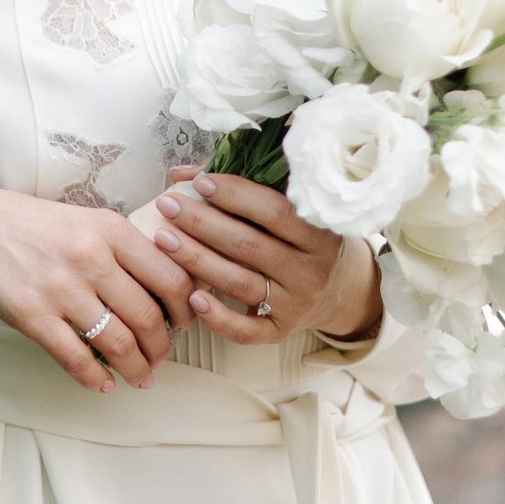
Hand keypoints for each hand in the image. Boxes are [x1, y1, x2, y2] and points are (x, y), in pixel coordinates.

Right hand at [0, 166, 197, 393]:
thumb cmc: (11, 219)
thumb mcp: (74, 216)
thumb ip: (113, 245)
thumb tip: (152, 284)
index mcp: (108, 227)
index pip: (171, 276)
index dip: (184, 309)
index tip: (182, 324)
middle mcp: (91, 256)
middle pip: (150, 316)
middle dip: (162, 347)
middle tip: (160, 359)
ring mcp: (60, 287)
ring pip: (119, 342)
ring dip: (135, 368)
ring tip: (139, 378)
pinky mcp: (30, 314)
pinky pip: (75, 357)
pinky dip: (93, 378)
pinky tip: (100, 385)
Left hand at [145, 167, 380, 344]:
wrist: (341, 291)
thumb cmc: (304, 239)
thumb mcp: (291, 208)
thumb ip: (243, 187)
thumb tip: (181, 173)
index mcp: (318, 233)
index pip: (274, 211)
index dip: (236, 195)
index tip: (201, 182)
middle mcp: (310, 270)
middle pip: (249, 246)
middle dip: (203, 223)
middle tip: (167, 206)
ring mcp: (296, 304)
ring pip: (240, 283)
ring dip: (197, 260)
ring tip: (163, 238)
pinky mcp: (281, 331)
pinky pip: (246, 330)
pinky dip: (218, 317)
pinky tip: (192, 298)